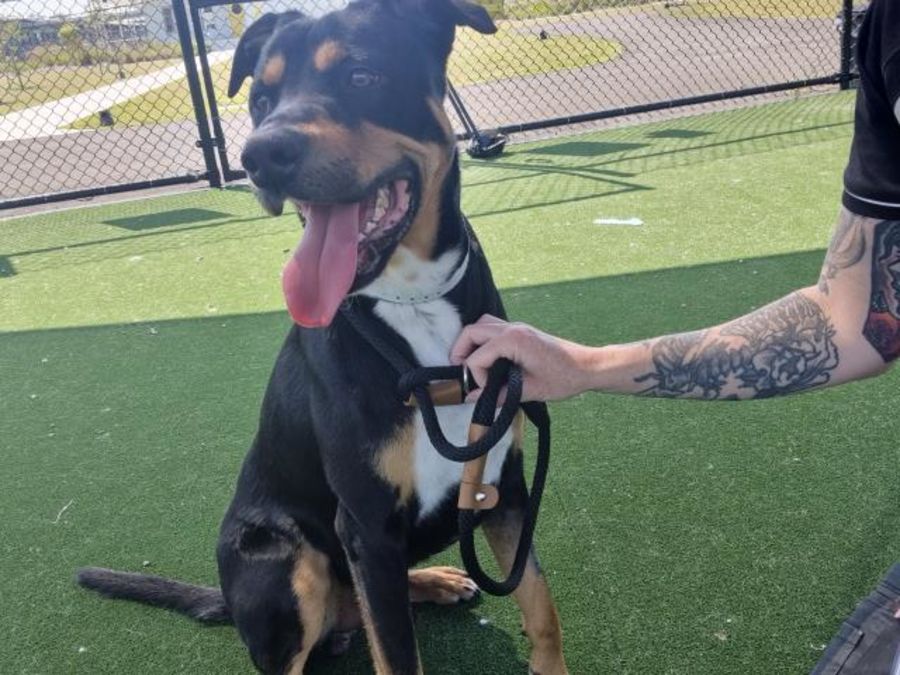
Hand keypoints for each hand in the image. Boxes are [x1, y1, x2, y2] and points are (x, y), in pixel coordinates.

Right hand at [450, 315, 595, 401]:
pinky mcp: (521, 331)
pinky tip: (487, 358)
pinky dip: (483, 339)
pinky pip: (493, 327)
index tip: (487, 391)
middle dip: (460, 351)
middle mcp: (512, 328)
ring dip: (470, 342)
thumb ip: (500, 395)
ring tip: (469, 364)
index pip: (478, 357)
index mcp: (514, 340)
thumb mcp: (531, 390)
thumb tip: (473, 399)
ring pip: (481, 325)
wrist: (588, 366)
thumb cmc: (564, 377)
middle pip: (472, 331)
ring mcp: (517, 327)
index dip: (476, 377)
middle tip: (459, 371)